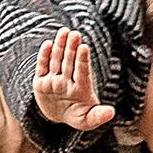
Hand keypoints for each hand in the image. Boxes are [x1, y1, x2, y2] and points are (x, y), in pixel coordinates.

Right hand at [30, 24, 114, 146]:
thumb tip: (111, 113)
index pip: (82, 72)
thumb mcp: (87, 121)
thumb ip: (98, 116)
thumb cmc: (76, 116)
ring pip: (56, 61)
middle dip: (71, 48)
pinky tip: (47, 43)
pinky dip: (44, 56)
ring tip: (64, 31)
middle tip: (75, 33)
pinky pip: (42, 67)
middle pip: (69, 62)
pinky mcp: (41, 82)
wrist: (58, 116)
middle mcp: (67, 81)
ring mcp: (54, 80)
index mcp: (80, 88)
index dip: (83, 60)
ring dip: (60, 46)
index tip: (84, 48)